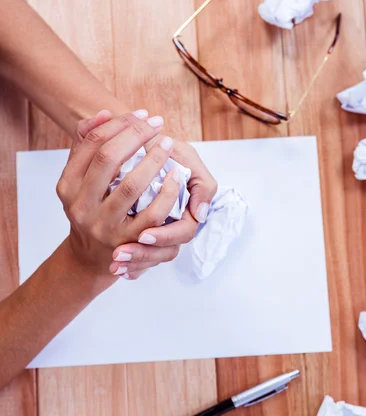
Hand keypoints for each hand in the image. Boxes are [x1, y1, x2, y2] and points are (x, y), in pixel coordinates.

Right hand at [57, 109, 180, 279]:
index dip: (117, 123)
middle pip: (108, 158)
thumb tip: (105, 113)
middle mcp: (81, 206)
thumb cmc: (90, 210)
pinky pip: (152, 214)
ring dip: (153, 159)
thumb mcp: (79, 181)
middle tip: (157, 123)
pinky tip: (175, 177)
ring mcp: (104, 225)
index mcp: (67, 186)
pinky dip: (167, 192)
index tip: (141, 114)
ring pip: (131, 185)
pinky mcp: (128, 241)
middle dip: (135, 135)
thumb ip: (86, 146)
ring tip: (168, 143)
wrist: (90, 258)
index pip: (91, 143)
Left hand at [109, 138, 217, 278]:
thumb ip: (201, 183)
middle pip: (165, 252)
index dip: (165, 236)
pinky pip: (138, 261)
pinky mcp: (139, 235)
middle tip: (120, 254)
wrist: (138, 146)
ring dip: (134, 263)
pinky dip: (128, 267)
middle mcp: (172, 224)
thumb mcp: (187, 159)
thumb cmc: (164, 151)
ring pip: (150, 259)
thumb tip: (200, 214)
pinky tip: (115, 270)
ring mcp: (155, 232)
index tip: (143, 235)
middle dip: (143, 256)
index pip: (183, 232)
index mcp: (186, 211)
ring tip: (115, 263)